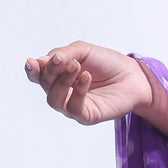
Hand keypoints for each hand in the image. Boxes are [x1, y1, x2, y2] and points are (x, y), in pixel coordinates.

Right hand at [23, 42, 152, 125]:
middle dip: (51, 71)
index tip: (33, 63)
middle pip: (45, 86)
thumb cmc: (108, 63)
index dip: (32, 71)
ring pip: (54, 100)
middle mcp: (64, 92)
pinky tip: (86, 77)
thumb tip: (39, 62)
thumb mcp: (83, 51)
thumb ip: (62, 54)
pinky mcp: (87, 116)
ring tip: (76, 66)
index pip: (38, 76)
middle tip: (64, 59)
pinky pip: (73, 108)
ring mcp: (74, 106)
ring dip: (62, 81)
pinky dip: (77, 91)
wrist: (134, 75)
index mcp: (59, 76)